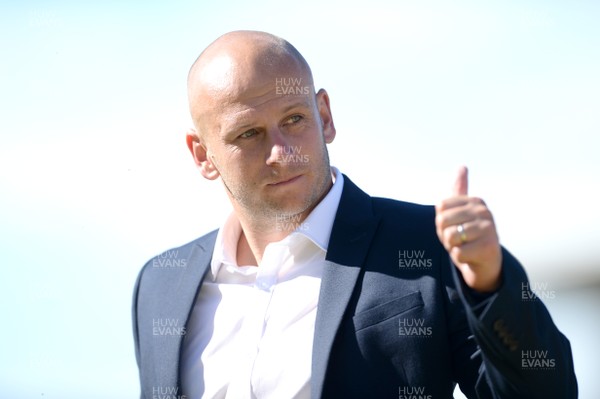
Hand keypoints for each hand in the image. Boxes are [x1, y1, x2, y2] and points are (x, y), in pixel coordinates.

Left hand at [435, 166, 501, 292]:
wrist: (486, 263)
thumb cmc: (468, 236)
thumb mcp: (461, 211)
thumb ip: (459, 189)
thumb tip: (462, 166)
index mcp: (476, 201)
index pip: (440, 207)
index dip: (441, 221)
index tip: (455, 226)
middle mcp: (484, 212)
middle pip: (442, 221)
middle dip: (445, 235)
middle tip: (459, 239)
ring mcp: (489, 229)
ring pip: (450, 237)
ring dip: (452, 246)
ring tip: (464, 246)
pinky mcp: (489, 248)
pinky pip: (457, 253)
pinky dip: (459, 258)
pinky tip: (470, 256)